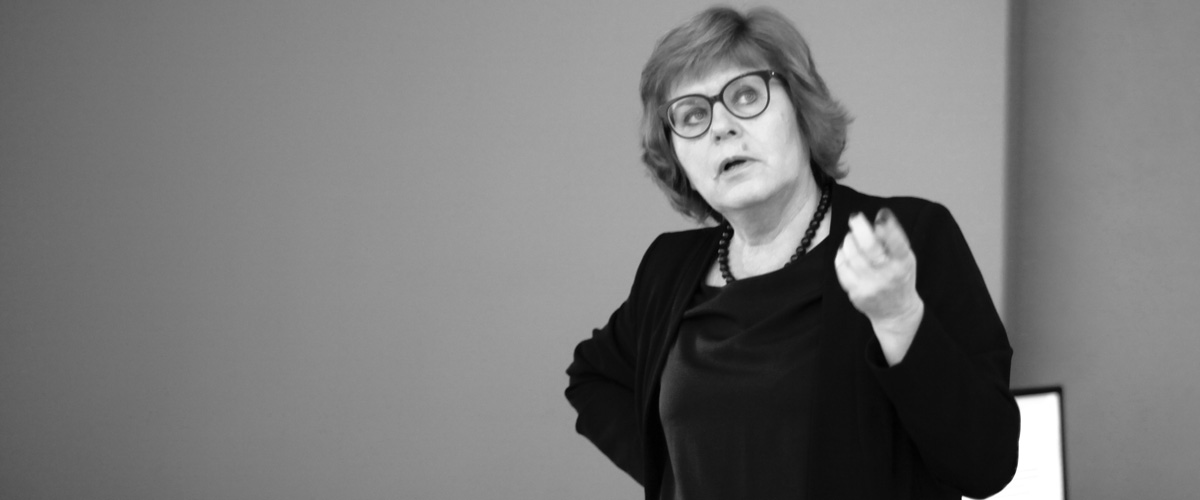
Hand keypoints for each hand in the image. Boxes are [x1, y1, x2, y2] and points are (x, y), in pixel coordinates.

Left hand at [834, 208, 923, 364]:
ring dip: (849, 240)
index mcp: (904, 264)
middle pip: (870, 247)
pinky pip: (842, 268)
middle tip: (855, 217)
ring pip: (852, 255)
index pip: (897, 243)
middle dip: (860, 227)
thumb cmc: (900, 278)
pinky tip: (845, 251)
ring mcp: (871, 285)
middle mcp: (889, 275)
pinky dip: (841, 255)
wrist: (896, 312)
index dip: (888, 227)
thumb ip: (893, 240)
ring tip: (851, 236)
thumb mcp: (904, 258)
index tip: (881, 215)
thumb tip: (877, 219)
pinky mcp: (856, 293)